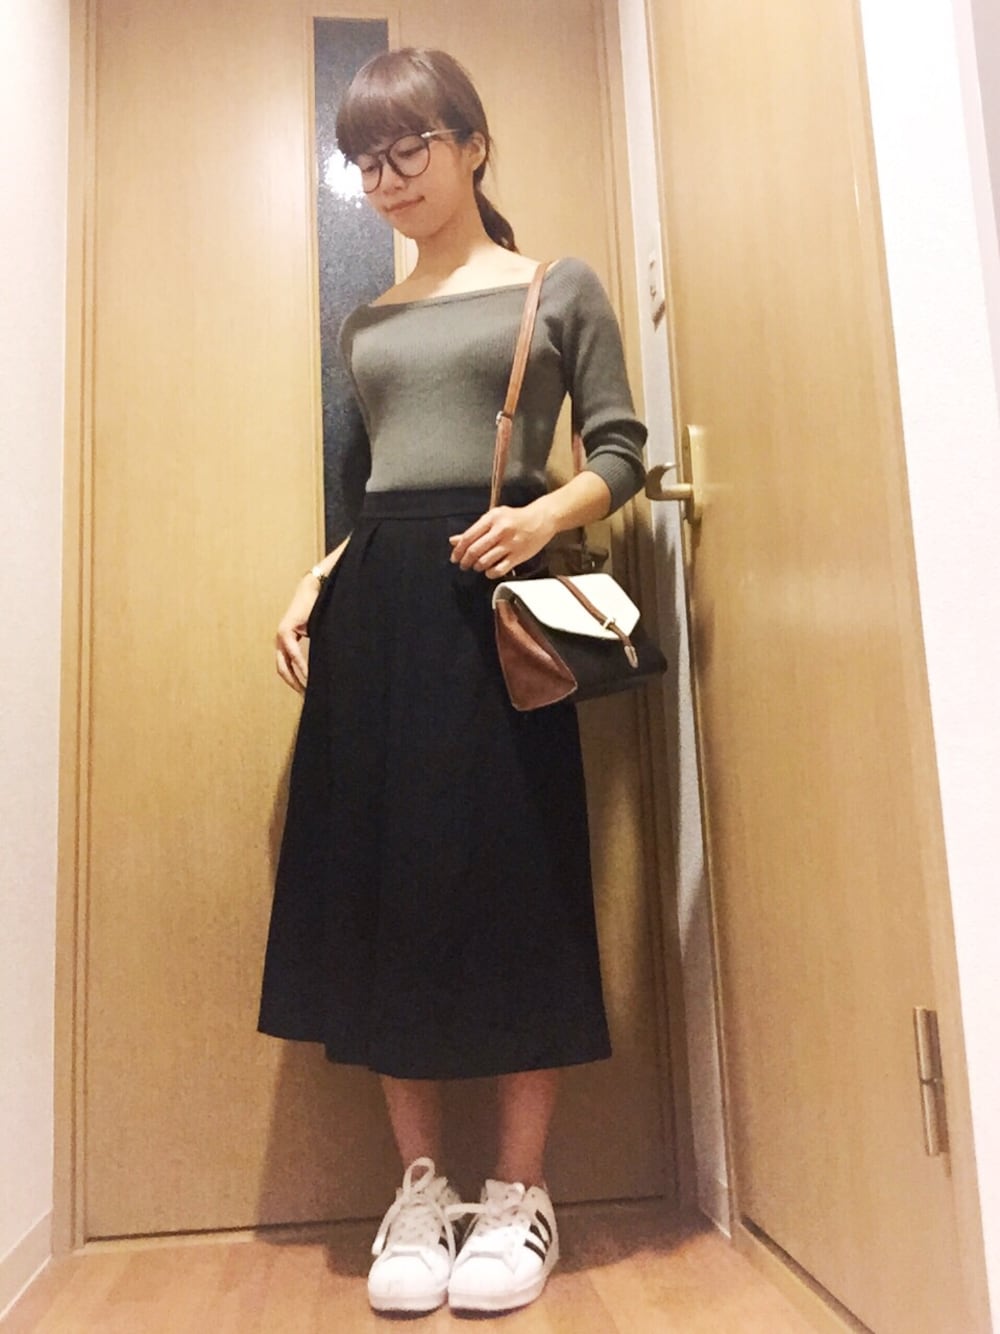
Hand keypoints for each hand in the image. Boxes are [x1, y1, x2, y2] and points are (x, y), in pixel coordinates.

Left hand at [275, 577, 319, 694]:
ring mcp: (281, 636)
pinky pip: (293, 654)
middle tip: (307, 699)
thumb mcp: (320, 634)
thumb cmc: (322, 609)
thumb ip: (320, 649)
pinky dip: (301, 666)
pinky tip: (309, 675)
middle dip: (295, 686)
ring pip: (285, 666)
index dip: (297, 683)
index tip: (308, 695)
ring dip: (297, 680)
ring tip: (309, 692)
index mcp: (288, 642)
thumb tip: (331, 667)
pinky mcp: (285, 631)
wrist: (318, 588)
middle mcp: (282, 641)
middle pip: (284, 671)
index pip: (289, 669)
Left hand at [448, 502, 556, 578]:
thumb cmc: (515, 518)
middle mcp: (501, 530)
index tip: (454, 558)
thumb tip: (453, 541)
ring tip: (477, 567)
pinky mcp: (519, 555)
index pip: (468, 537)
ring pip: (485, 561)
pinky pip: (499, 570)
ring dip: (477, 567)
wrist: (541, 519)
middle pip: (475, 551)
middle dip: (465, 561)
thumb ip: (474, 530)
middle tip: (463, 565)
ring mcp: (510, 544)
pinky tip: (489, 571)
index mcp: (492, 518)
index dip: (458, 550)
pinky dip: (490, 573)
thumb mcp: (494, 518)